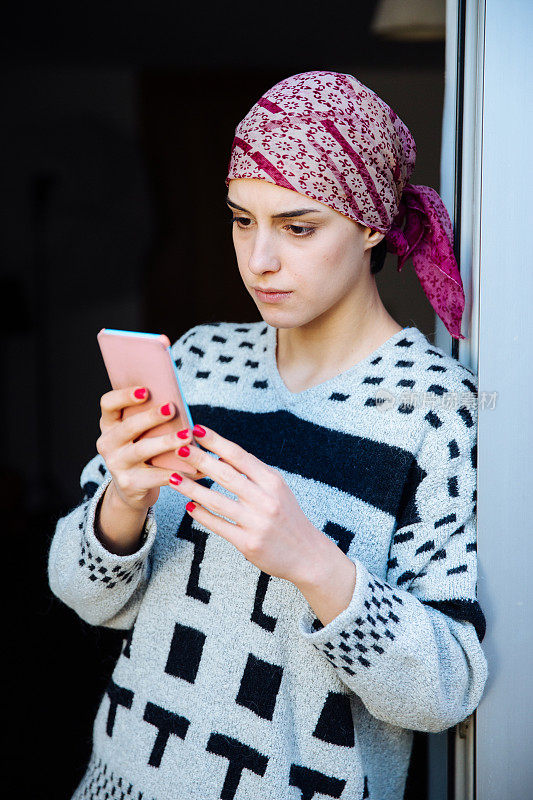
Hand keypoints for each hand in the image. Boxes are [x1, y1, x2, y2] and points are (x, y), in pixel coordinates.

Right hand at [96, 387, 202, 513]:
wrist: (132, 490)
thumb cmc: (142, 452)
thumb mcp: (139, 434)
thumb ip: (150, 419)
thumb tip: (178, 401)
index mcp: (109, 424)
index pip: (108, 404)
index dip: (124, 395)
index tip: (146, 390)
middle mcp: (107, 443)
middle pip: (128, 426)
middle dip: (151, 416)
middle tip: (172, 408)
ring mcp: (116, 464)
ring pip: (141, 450)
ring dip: (166, 441)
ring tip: (187, 435)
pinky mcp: (129, 483)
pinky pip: (154, 476)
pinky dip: (173, 472)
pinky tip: (190, 468)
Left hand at [167, 423, 324, 584]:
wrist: (307, 555)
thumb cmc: (287, 517)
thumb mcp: (277, 490)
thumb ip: (253, 473)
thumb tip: (220, 455)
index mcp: (272, 482)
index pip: (240, 456)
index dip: (216, 442)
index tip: (197, 429)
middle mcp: (266, 500)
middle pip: (226, 475)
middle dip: (200, 459)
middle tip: (179, 448)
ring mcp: (257, 523)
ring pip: (217, 501)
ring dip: (192, 488)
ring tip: (173, 478)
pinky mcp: (248, 543)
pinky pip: (219, 526)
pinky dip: (202, 515)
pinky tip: (189, 507)